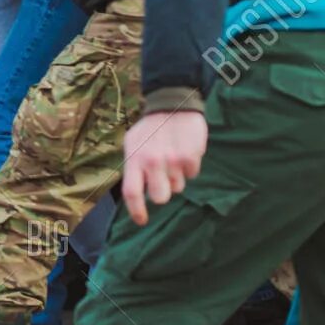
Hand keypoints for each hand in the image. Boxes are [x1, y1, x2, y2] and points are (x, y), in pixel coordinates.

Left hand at [121, 110, 208, 225]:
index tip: (142, 221)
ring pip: (178, 187)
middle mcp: (152, 162)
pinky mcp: (191, 157)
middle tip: (164, 179)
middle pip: (160, 197)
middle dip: (163, 193)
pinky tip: (184, 151)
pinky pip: (192, 174)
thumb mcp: (132, 143)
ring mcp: (172, 161)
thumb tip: (135, 192)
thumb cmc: (150, 127)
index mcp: (134, 159)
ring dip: (177, 176)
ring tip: (173, 156)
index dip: (136, 211)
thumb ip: (133, 166)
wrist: (173, 103)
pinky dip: (189, 167)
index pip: (132, 193)